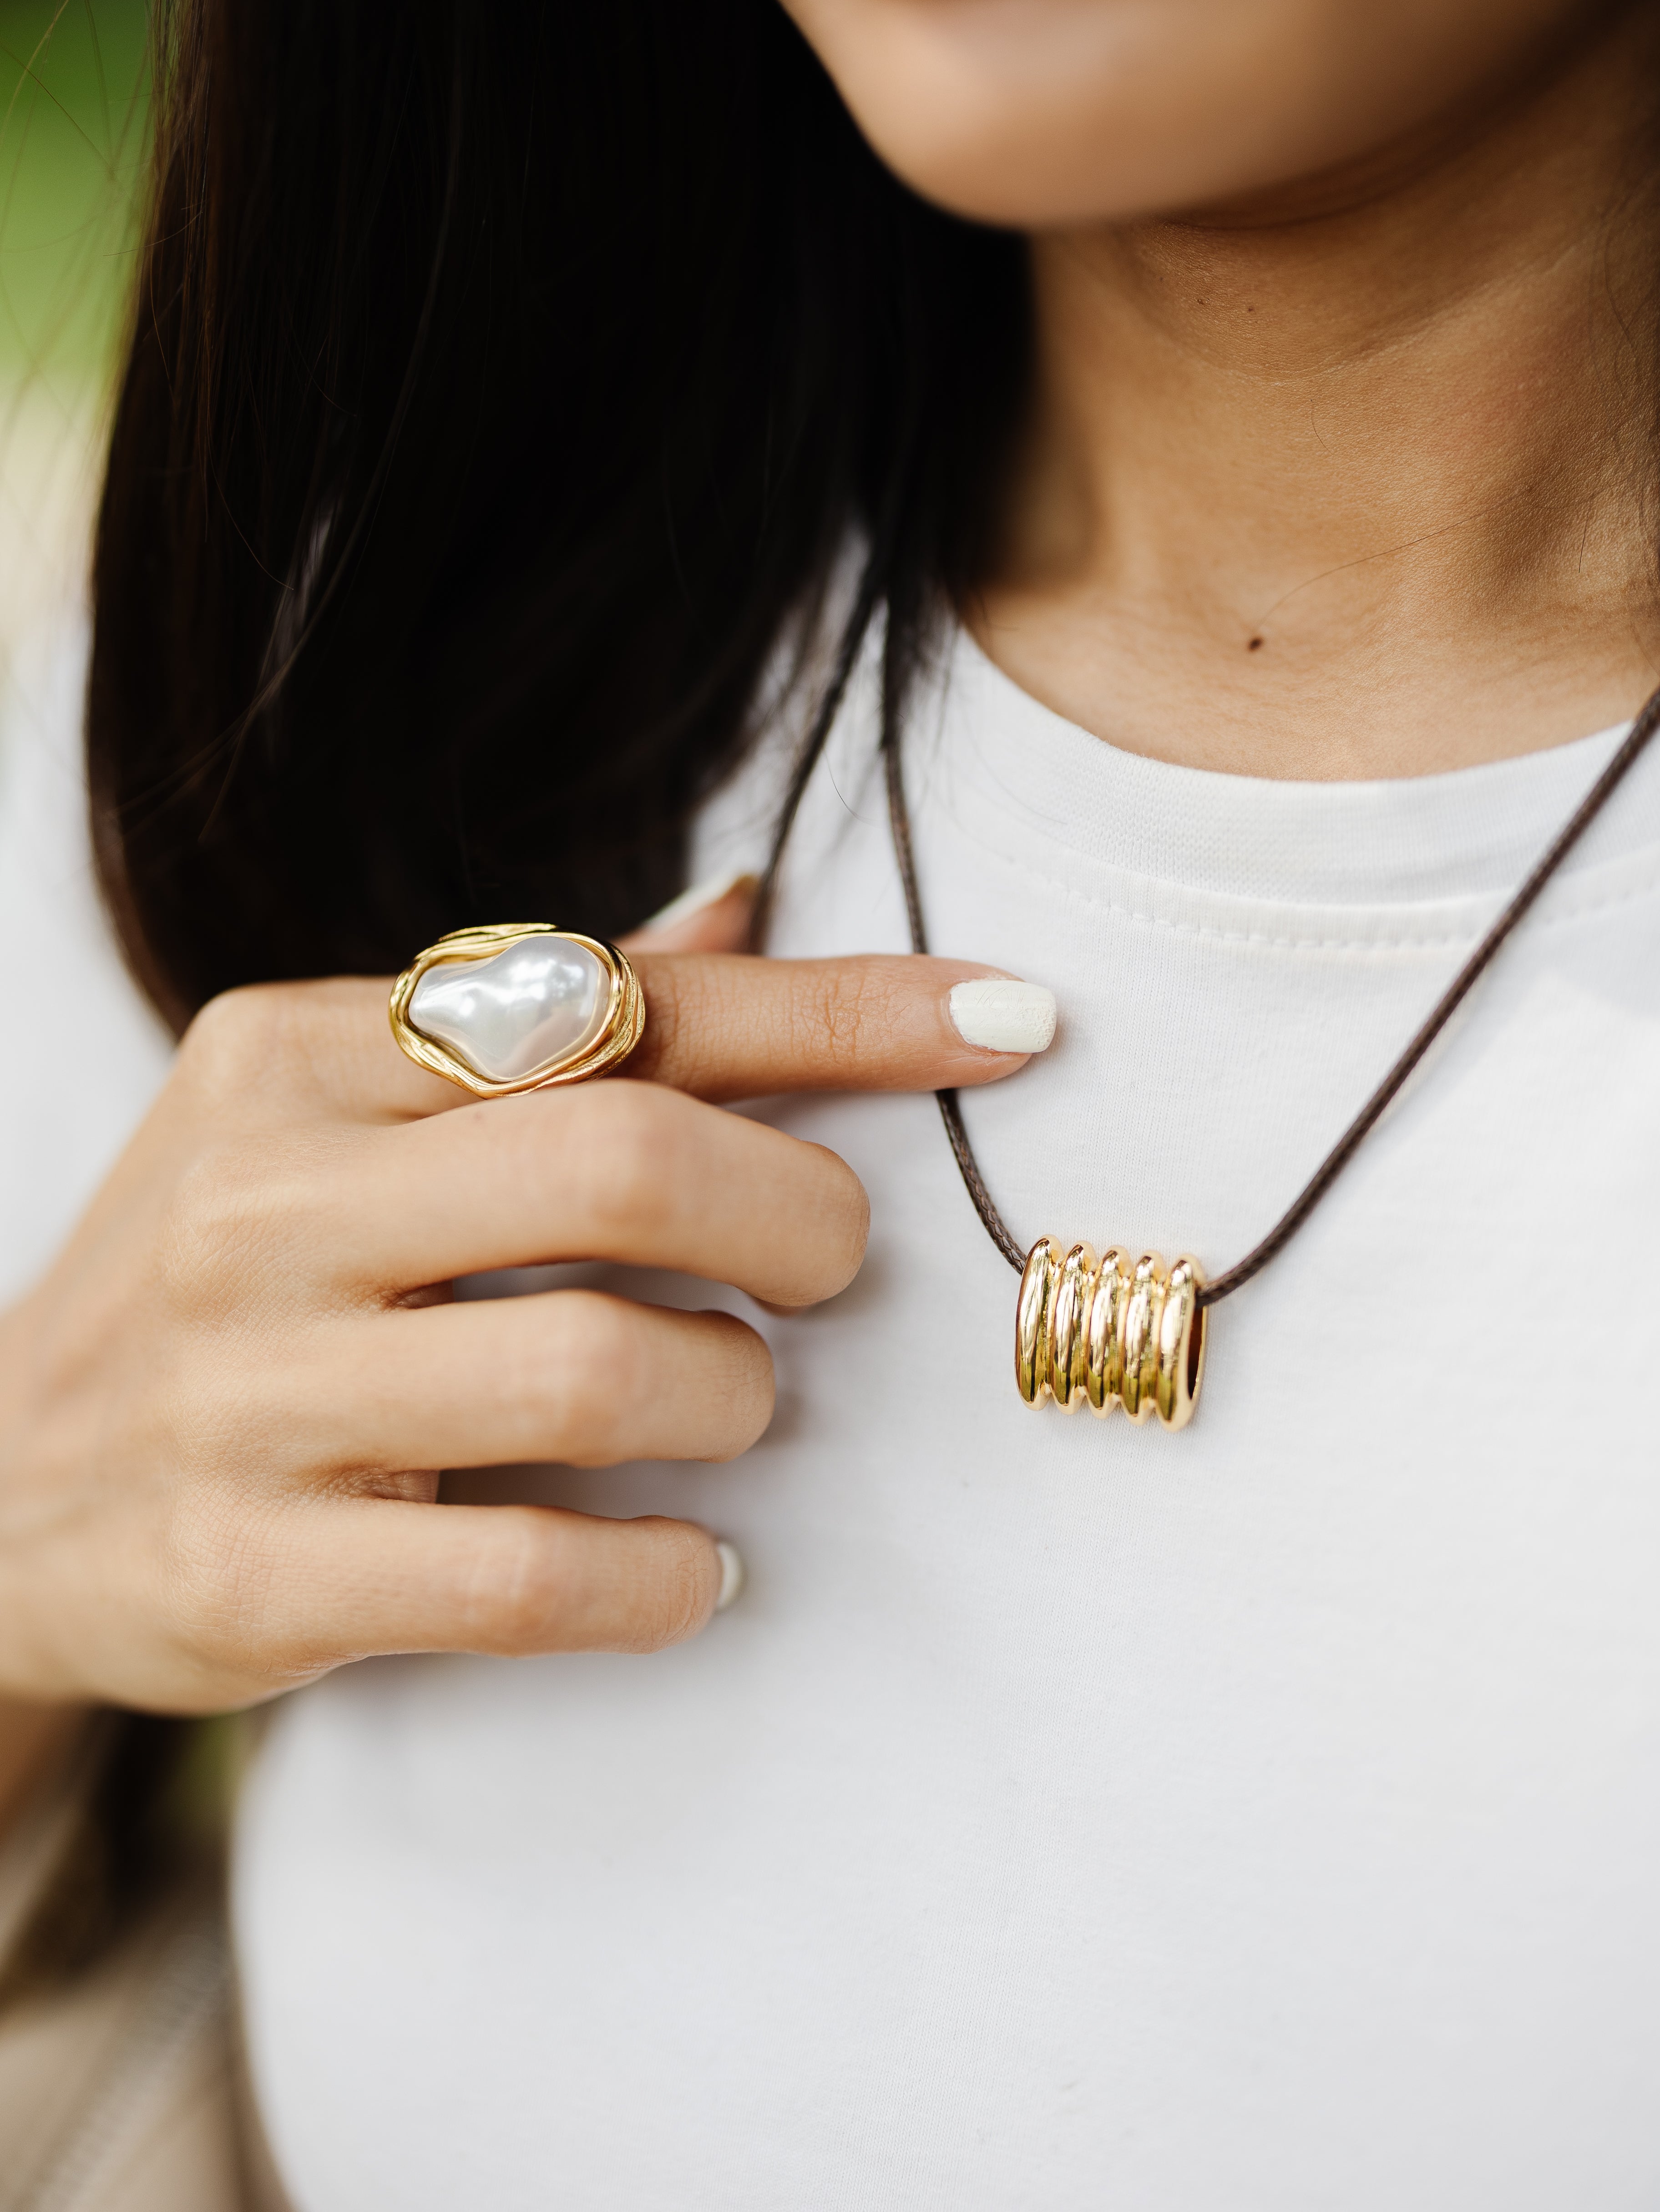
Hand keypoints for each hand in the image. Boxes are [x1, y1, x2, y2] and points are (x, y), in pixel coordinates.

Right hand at [0, 900, 1048, 1712]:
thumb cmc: (234, 1275)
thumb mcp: (336, 1111)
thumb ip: (534, 1017)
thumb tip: (743, 899)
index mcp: (299, 1050)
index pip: (619, 1001)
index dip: (843, 1011)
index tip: (1014, 1021)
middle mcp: (265, 1199)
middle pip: (621, 1158)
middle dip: (799, 1210)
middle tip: (836, 1258)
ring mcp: (247, 1389)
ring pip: (597, 1364)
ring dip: (735, 1392)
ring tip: (739, 1402)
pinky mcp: (249, 1569)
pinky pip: (524, 1571)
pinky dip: (660, 1574)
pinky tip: (698, 1566)